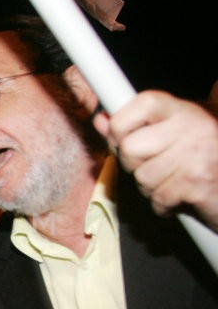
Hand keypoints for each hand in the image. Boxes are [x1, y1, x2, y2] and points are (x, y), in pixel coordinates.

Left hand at [94, 90, 217, 230]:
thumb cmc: (208, 157)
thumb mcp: (175, 132)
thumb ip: (136, 126)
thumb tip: (101, 120)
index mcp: (186, 110)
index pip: (139, 104)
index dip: (121, 124)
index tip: (125, 136)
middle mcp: (194, 127)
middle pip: (129, 148)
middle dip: (135, 165)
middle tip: (158, 166)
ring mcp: (197, 155)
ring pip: (141, 177)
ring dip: (152, 187)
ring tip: (174, 181)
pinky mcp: (198, 183)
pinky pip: (158, 198)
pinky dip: (164, 204)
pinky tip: (182, 197)